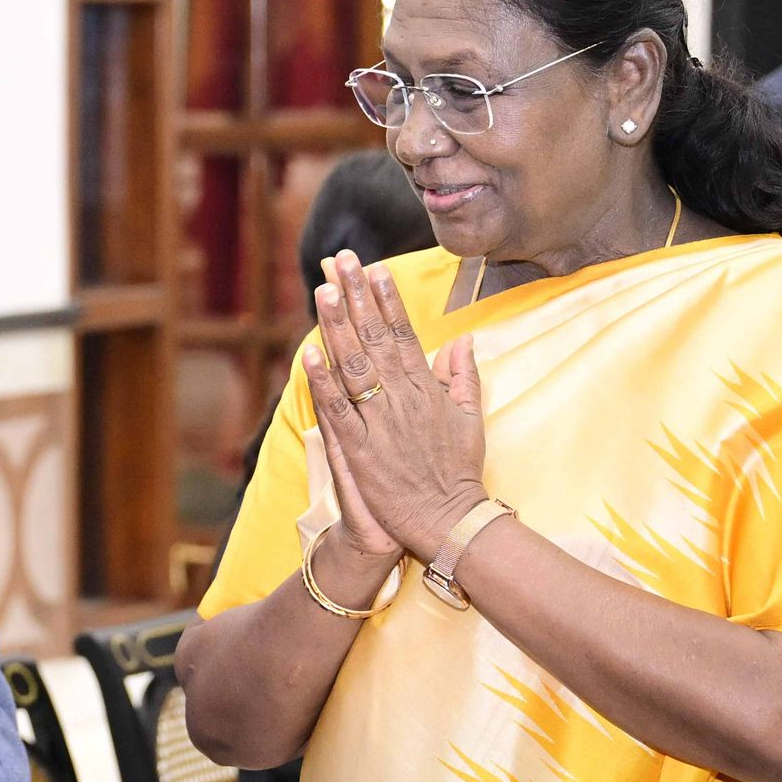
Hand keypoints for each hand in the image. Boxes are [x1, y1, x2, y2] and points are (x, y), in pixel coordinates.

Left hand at [307, 250, 487, 563]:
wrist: (448, 520)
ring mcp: (380, 422)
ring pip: (355, 365)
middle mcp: (403, 398)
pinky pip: (338, 409)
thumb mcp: (470, 419)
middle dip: (357, 296)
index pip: (404, 334)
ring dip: (337, 325)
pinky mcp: (360, 449)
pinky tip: (310, 353)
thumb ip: (464, 377)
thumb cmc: (457, 472)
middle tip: (342, 260)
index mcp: (427, 389)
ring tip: (323, 290)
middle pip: (376, 338)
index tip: (375, 268)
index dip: (388, 299)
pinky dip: (323, 382)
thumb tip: (463, 340)